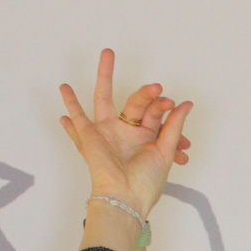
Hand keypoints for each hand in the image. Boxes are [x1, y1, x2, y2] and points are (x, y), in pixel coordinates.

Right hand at [58, 49, 193, 217]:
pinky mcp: (90, 136)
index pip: (155, 112)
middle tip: (157, 85)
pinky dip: (71, 104)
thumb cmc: (146, 182)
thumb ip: (174, 126)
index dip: (163, 106)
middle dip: (145, 91)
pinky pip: (78, 118)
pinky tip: (65, 88)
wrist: (126, 197)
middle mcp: (127, 132)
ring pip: (104, 98)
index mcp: (147, 137)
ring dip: (105, 76)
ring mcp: (108, 132)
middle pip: (134, 101)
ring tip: (107, 54)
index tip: (171, 104)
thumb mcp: (166, 151)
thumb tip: (185, 104)